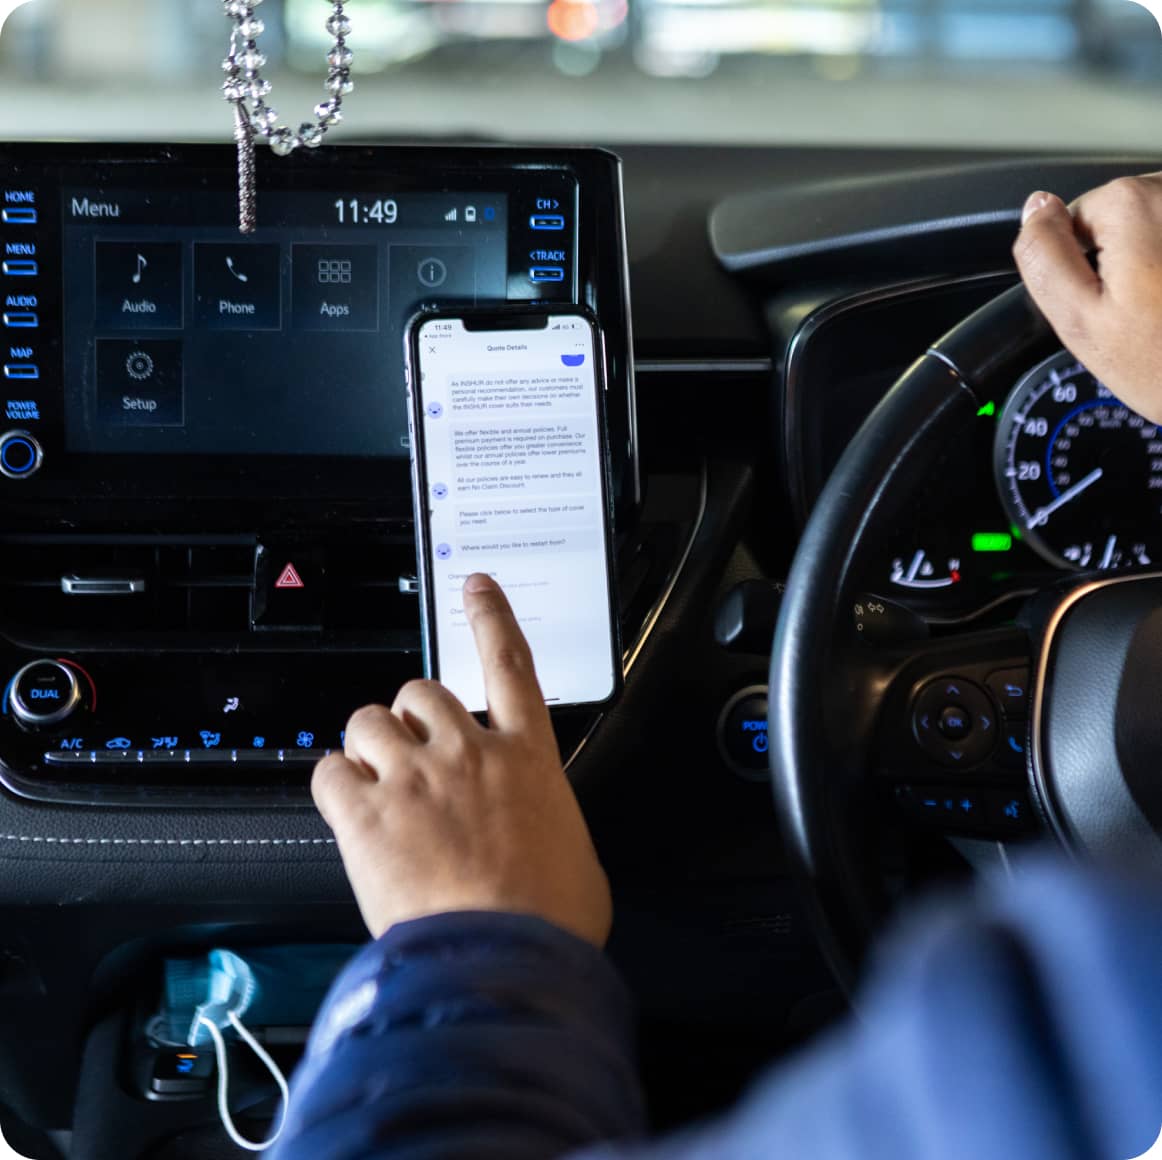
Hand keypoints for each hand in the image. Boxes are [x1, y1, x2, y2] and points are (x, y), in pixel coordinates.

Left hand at [311, 573, 611, 947]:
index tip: (478, 588)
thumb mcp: (576, 859)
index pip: (509, 664)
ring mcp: (415, 779)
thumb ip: (553, 828)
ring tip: (376, 784)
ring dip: (368, 746)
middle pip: (422, 692)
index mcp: (526, 759)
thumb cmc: (546, 921)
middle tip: (411, 755)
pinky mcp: (367, 815)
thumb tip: (549, 840)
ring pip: (369, 721)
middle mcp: (469, 754)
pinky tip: (349, 811)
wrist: (502, 965)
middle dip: (410, 716)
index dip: (491, 618)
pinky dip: (334, 786)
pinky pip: (329, 772)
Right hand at [1013, 175, 1161, 424]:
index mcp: (1135, 204)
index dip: (1084, 265)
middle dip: (1128, 258)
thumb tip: (1035, 208)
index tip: (1109, 303)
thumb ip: (1044, 258)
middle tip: (1146, 312)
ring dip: (1160, 263)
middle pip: (1127, 213)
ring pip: (1160, 225)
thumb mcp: (1079, 321)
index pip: (1077, 216)